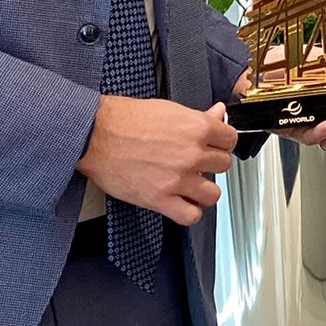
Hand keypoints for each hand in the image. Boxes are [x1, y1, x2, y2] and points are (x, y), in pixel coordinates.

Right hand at [77, 96, 236, 226]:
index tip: (213, 145)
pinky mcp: (160, 199)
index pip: (230, 139)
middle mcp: (191, 154)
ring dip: (203, 190)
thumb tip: (218, 113)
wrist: (94, 134)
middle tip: (195, 162)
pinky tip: (181, 202)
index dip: (221, 142)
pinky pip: (190, 215)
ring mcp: (177, 179)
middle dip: (210, 164)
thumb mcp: (167, 110)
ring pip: (213, 194)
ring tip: (190, 184)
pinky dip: (189, 212)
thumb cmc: (124, 119)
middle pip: (223, 166)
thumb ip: (198, 117)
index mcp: (196, 128)